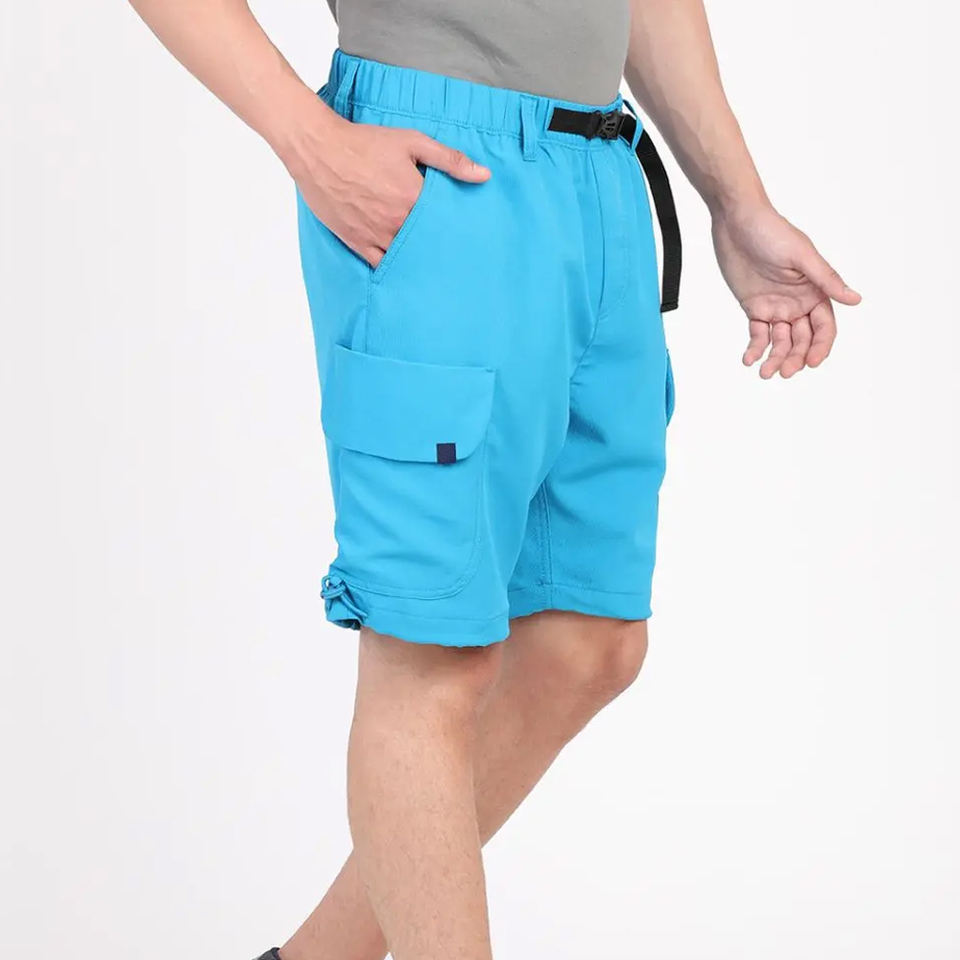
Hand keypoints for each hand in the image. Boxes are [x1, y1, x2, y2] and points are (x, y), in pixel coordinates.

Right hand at [284, 108, 489, 268]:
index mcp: (413, 198)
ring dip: (419, 260)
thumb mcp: (411, 142)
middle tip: (455, 257)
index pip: (445, 222)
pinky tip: (405, 271)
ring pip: (405, 257)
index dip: (455, 228)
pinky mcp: (357, 242)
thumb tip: (484, 175)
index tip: (466, 235)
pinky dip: (393, 268)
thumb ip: (449, 160)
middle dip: (439, 248)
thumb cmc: (364, 142)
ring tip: (434, 267)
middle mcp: (396, 222)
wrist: (318, 149)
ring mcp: (376, 235)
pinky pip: (380, 264)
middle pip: (427, 244)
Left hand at [711, 203, 860, 377]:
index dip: (821, 346)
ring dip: (775, 358)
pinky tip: (749, 359)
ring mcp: (776, 306)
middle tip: (784, 372)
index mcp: (815, 291)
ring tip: (765, 373)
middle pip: (803, 340)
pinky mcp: (755, 307)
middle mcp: (799, 302)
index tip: (812, 363)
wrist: (737, 222)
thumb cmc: (772, 231)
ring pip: (781, 341)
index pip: (825, 327)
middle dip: (796, 358)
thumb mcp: (801, 256)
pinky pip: (758, 334)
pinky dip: (755, 349)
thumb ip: (826, 280)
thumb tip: (855, 300)